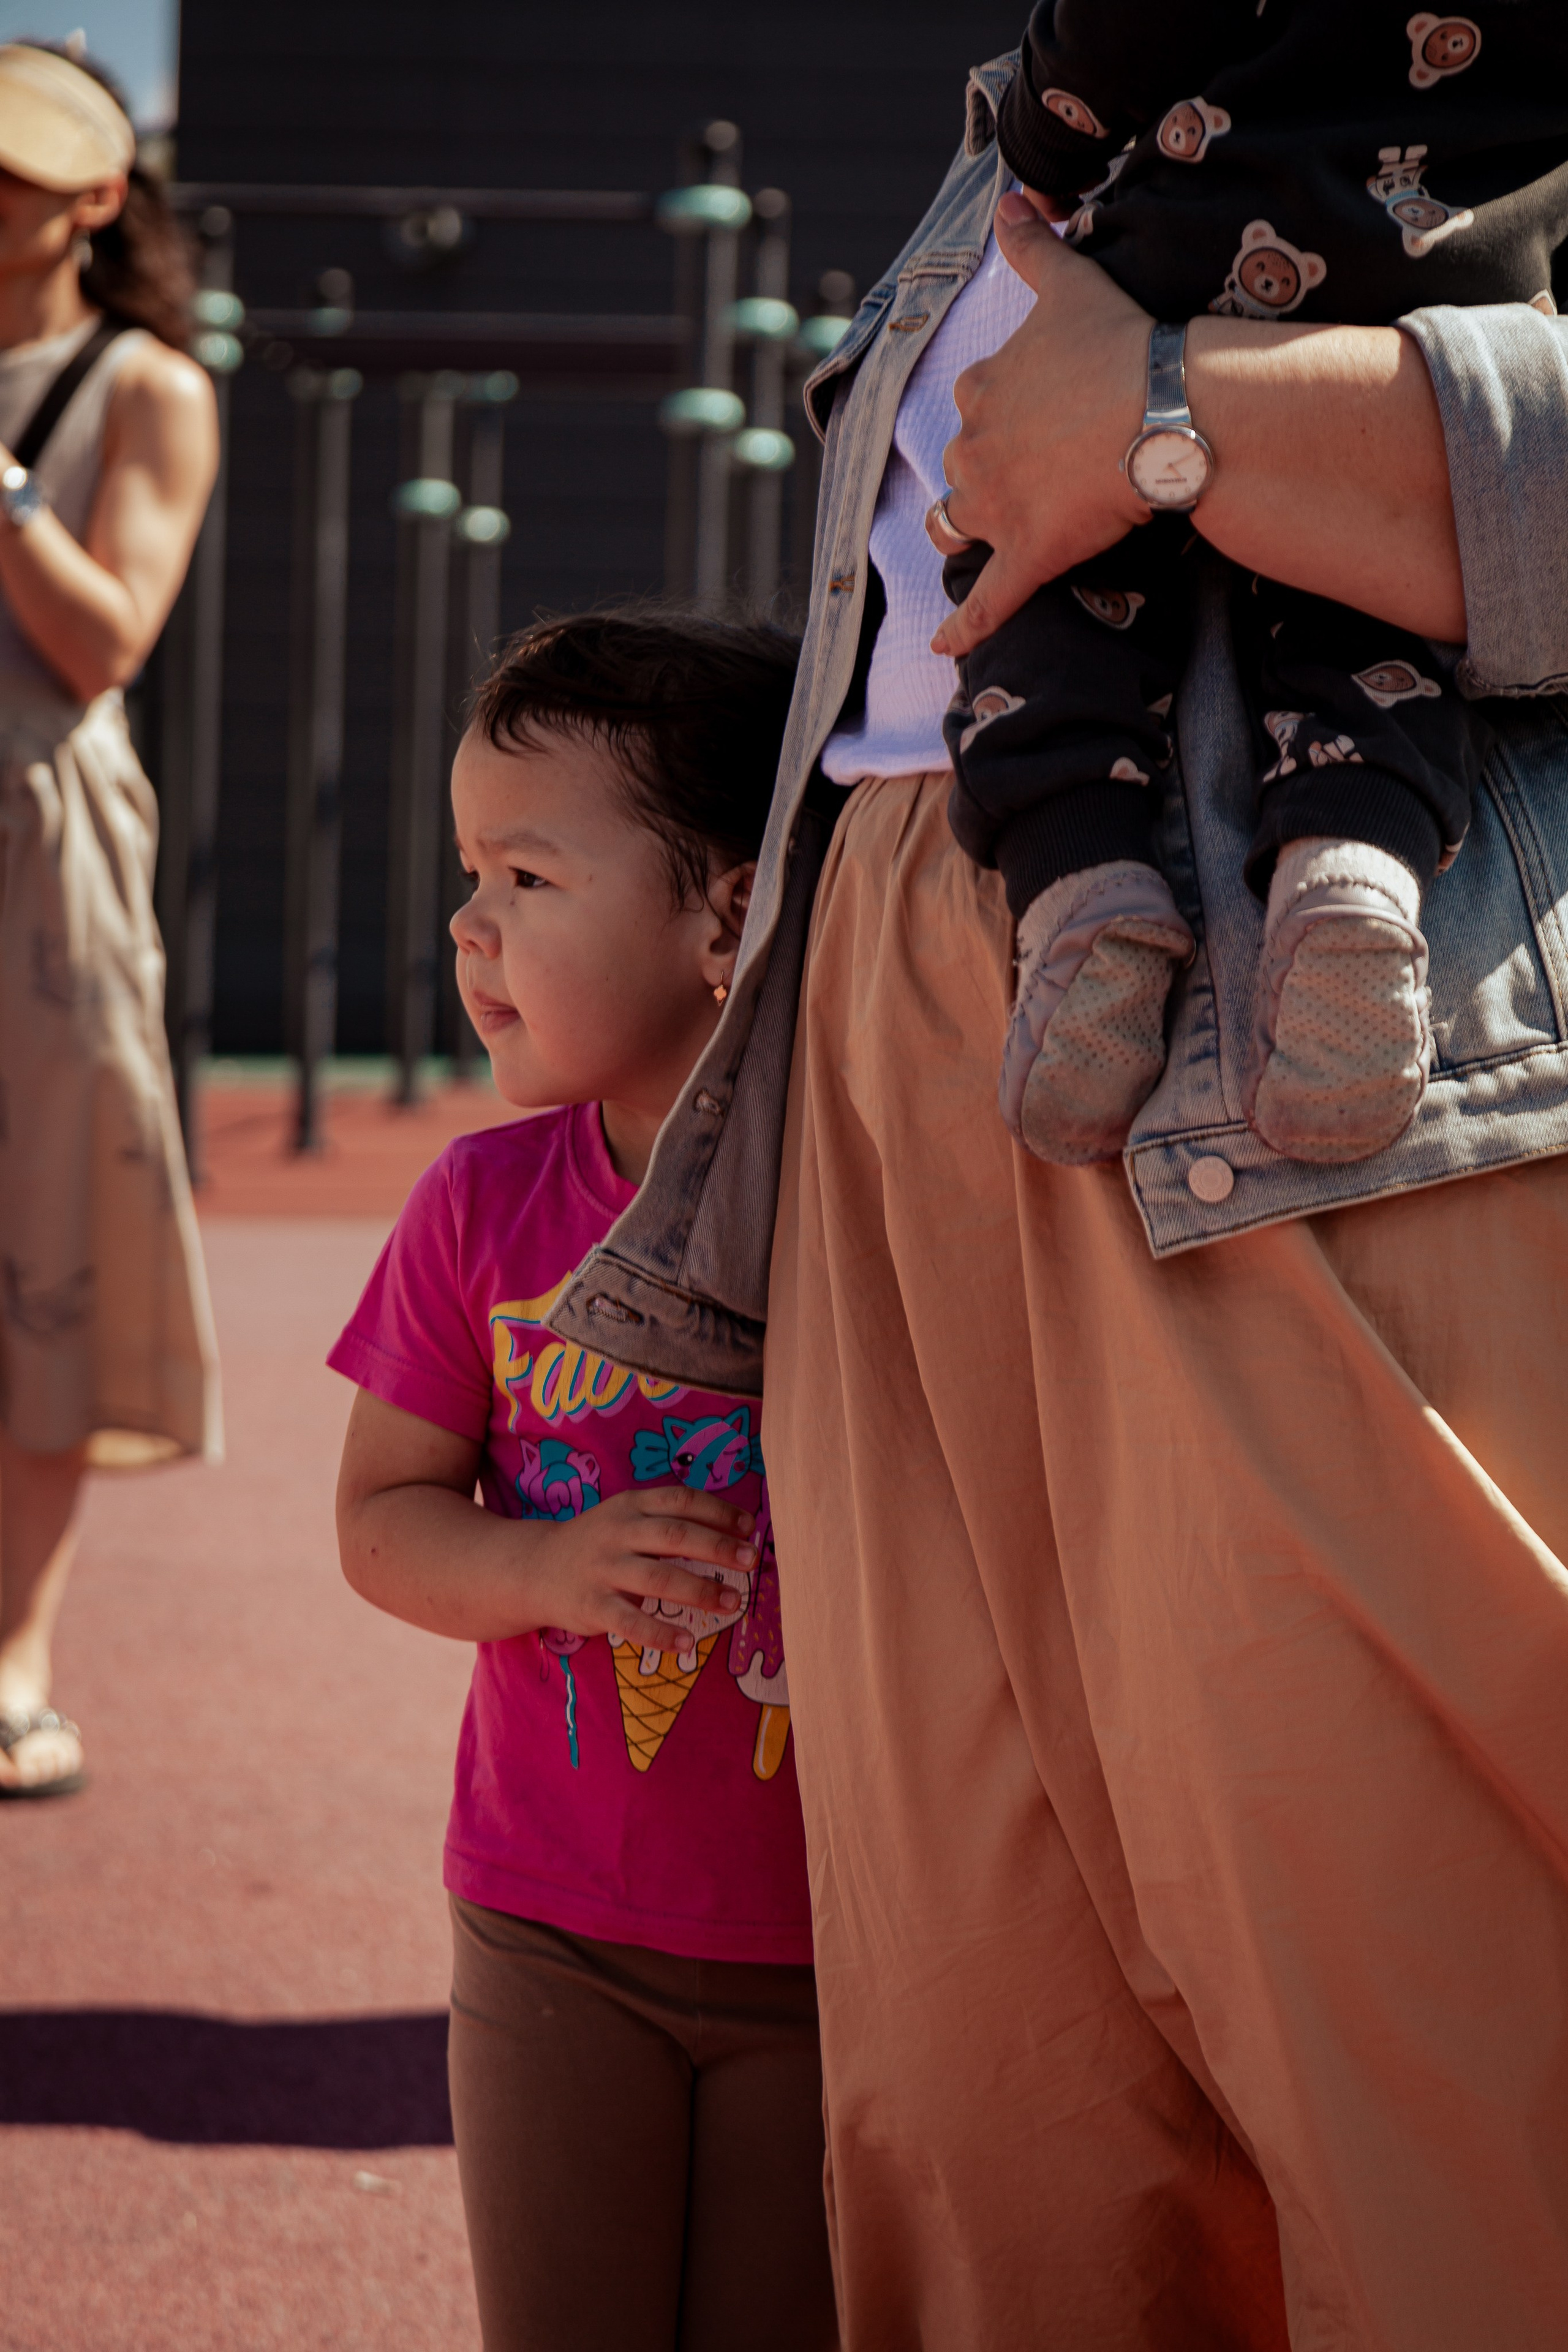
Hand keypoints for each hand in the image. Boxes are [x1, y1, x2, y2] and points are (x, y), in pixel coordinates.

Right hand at [527, 1484, 756, 1651]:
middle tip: (752, 1560)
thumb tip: (732, 1533)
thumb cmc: (599, 1543)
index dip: (718, 1511)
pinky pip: (630, 1622)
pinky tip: (686, 1643)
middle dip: (717, 1547)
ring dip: (701, 1590)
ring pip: (658, 1578)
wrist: (535, 1569)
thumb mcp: (627, 1518)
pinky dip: (660, 1633)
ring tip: (733, 1602)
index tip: (749, 1526)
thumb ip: (669, 1522)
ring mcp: (603, 1569)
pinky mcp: (592, 1606)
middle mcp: (618, 1533)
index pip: (681, 1500)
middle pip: (675, 1535)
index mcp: (631, 1505)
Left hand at [931, 192, 1152, 660]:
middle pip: (961, 468)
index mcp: (982, 389)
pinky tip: (942, 647)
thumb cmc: (1122, 343)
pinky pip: (984, 604)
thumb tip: (1010, 198)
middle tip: (1026, 472)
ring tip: (980, 534)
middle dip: (982, 472)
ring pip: (960, 526)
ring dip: (965, 530)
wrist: (1166, 408)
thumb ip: (1033, 243)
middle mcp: (973, 449)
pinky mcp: (1027, 557)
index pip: (973, 403)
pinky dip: (961, 628)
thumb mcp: (1070, 280)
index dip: (1000, 411)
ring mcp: (997, 508)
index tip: (1035, 413)